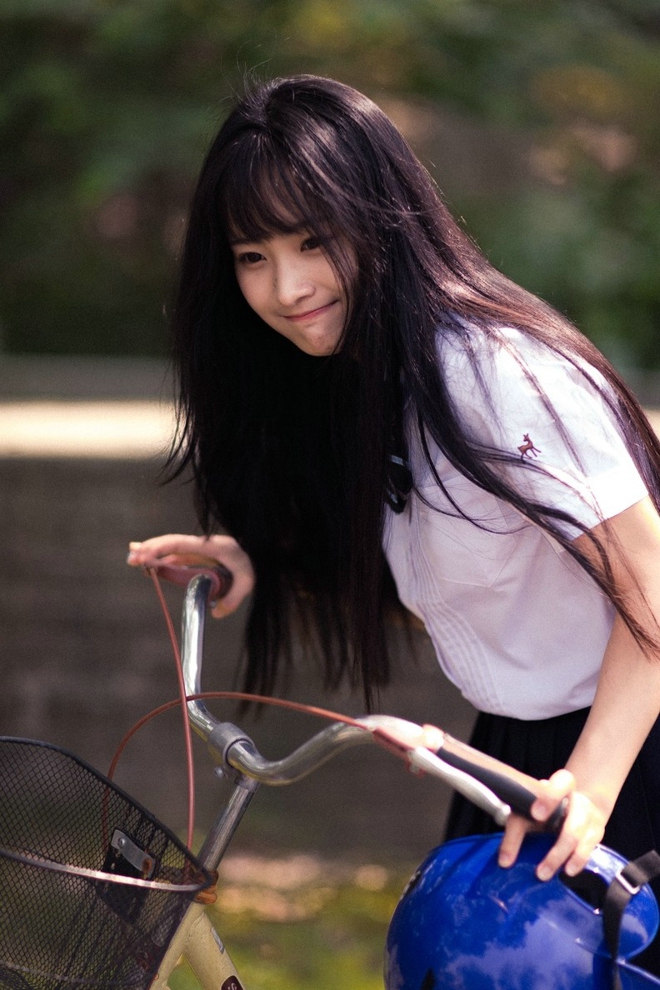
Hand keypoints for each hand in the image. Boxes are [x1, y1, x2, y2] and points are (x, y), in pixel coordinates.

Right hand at [127, 533, 254, 617]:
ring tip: (133, 559)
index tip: (144, 556)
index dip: (160, 549)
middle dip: (150, 549)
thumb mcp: (248, 581)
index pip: (179, 544)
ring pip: (171, 549)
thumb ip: (233, 598)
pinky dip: (162, 558)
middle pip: (170, 544)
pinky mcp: (200, 556)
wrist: (262, 549)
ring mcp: (200, 550)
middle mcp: (201, 545)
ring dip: (153, 553)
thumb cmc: (256, 562)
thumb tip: (216, 614)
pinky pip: (177, 556)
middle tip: (131, 559)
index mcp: (209, 546)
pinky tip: (151, 564)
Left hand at [498, 768, 606, 880]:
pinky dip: (578, 861)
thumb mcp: (530, 810)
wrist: (578, 806)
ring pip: (580, 838)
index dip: (551, 797)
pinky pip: (589, 849)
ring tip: (543, 873)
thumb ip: (515, 830)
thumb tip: (504, 860)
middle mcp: (579, 801)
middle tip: (539, 862)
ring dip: (560, 857)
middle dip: (558, 845)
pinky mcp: (596, 834)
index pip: (562, 782)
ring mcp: (590, 818)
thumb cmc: (548, 808)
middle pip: (575, 821)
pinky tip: (568, 870)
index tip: (536, 814)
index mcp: (562, 785)